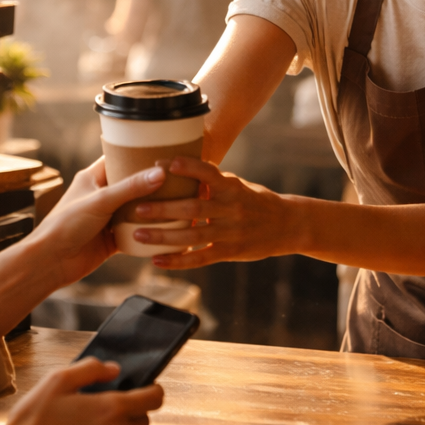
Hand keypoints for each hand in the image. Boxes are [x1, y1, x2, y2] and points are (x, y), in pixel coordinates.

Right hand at [0, 357, 163, 424]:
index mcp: (112, 409)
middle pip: (143, 421)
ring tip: (85, 424)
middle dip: (131, 411)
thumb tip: (114, 370)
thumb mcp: (59, 380)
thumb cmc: (35, 419)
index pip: (154, 399)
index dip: (152, 390)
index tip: (144, 388)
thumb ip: (92, 369)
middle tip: (104, 405)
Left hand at [34, 158, 165, 287]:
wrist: (51, 262)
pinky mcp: (112, 238)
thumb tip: (159, 173)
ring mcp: (107, 217)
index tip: (160, 151)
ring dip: (151, 208)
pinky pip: (135, 232)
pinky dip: (148, 231)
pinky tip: (166, 228)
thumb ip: (130, 188)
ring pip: (135, 209)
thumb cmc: (65, 225)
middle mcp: (101, 195)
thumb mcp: (100, 201)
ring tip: (177, 199)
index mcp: (92, 178)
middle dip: (150, 182)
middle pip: (131, 184)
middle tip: (175, 176)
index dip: (137, 154)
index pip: (118, 158)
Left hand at [130, 156, 290, 268]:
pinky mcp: (229, 252)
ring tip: (138, 234)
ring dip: (163, 236)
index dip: (185, 168)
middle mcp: (230, 208)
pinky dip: (178, 261)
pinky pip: (200, 258)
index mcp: (231, 187)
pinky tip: (157, 261)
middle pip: (193, 207)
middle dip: (163, 207)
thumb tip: (181, 166)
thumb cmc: (256, 200)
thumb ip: (212, 180)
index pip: (207, 173)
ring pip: (192, 235)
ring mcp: (230, 232)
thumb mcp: (238, 185)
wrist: (288, 225)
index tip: (161, 163)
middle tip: (137, 206)